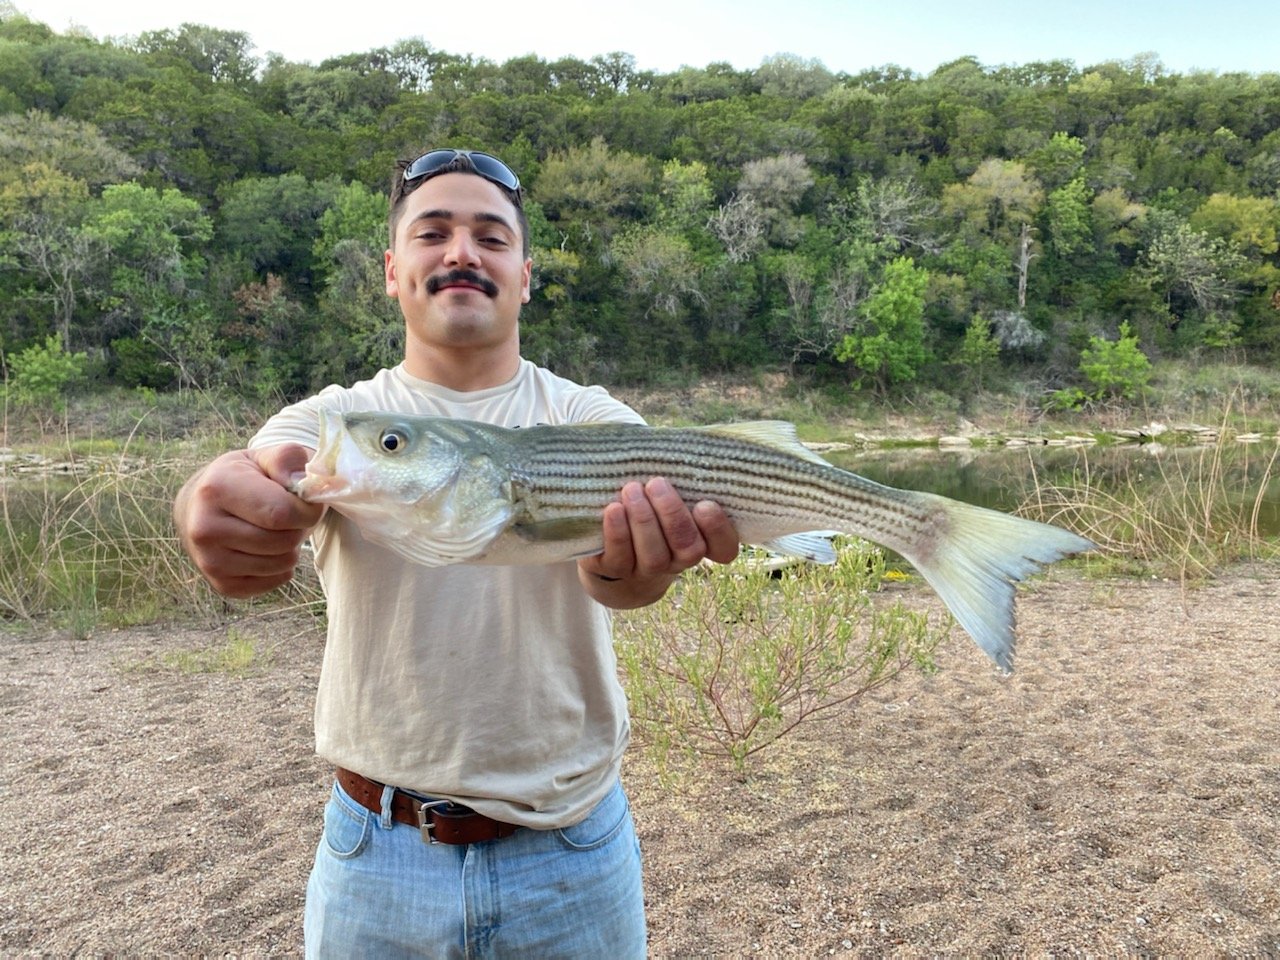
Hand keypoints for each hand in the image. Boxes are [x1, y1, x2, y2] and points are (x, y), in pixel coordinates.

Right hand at [173, 444, 324, 597]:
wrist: (202, 508)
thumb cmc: (243, 479)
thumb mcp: (263, 457)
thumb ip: (288, 459)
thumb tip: (302, 483)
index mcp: (216, 489)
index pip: (282, 513)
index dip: (308, 509)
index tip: (307, 501)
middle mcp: (205, 529)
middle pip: (284, 541)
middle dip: (299, 527)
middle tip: (288, 514)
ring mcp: (210, 562)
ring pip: (283, 564)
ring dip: (291, 547)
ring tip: (275, 528)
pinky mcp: (222, 585)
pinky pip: (276, 581)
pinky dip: (281, 566)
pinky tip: (266, 547)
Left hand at [578, 477, 738, 607]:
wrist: (611, 548)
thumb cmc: (648, 505)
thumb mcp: (667, 493)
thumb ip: (679, 480)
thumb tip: (676, 449)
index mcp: (700, 540)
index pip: (724, 548)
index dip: (718, 530)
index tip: (705, 504)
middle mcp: (679, 560)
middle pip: (689, 549)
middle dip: (673, 515)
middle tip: (657, 483)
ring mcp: (648, 569)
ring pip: (655, 556)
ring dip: (644, 520)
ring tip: (632, 489)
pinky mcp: (617, 570)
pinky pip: (621, 558)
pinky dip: (619, 532)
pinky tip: (614, 509)